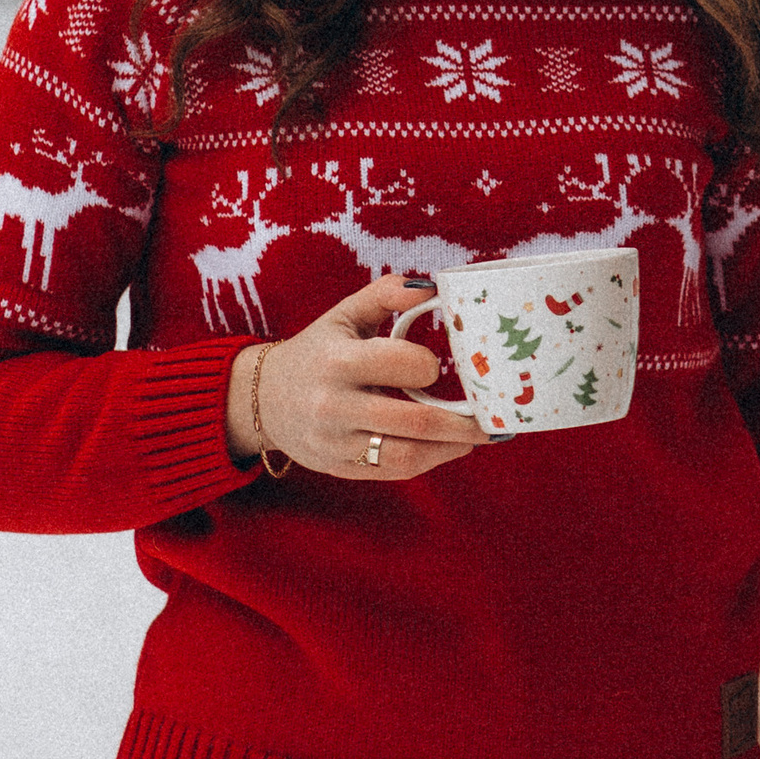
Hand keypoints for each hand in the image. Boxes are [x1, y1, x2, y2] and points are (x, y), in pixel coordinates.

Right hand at [224, 273, 485, 480]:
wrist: (264, 398)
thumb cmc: (318, 349)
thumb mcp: (345, 313)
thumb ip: (388, 294)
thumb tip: (436, 287)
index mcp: (337, 360)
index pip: (398, 364)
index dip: (431, 365)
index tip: (448, 365)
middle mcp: (333, 406)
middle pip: (413, 420)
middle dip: (462, 421)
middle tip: (495, 413)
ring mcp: (335, 443)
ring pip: (406, 455)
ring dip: (452, 448)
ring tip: (482, 435)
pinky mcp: (339, 468)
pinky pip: (392, 471)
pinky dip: (429, 461)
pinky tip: (452, 448)